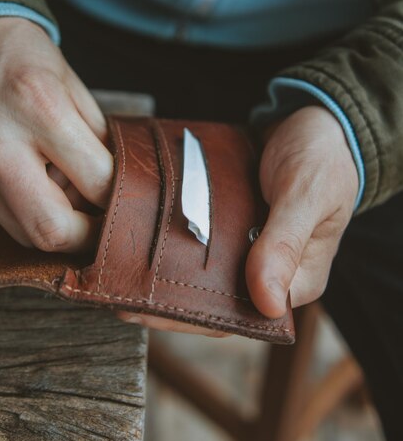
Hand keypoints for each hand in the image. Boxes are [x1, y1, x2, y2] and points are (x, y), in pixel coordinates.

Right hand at [0, 17, 112, 252]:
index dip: (120, 199)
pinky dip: (23, 206)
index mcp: (39, 104)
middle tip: (100, 222)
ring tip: (64, 192)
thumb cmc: (20, 52)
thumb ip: (96, 141)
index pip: (97, 182)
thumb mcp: (73, 85)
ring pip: (21, 231)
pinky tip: (30, 178)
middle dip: (85, 236)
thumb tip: (113, 189)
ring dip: (53, 223)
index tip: (127, 202)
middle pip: (50, 229)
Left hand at [118, 105, 357, 334]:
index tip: (145, 310)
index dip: (190, 319)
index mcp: (296, 280)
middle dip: (166, 298)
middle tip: (116, 292)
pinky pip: (201, 239)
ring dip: (164, 269)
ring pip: (202, 270)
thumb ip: (285, 244)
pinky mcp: (234, 224)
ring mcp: (248, 247)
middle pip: (212, 297)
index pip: (238, 316)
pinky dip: (174, 239)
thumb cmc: (323, 158)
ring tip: (120, 265)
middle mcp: (270, 271)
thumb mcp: (306, 196)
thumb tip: (268, 303)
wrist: (316, 120)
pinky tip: (142, 236)